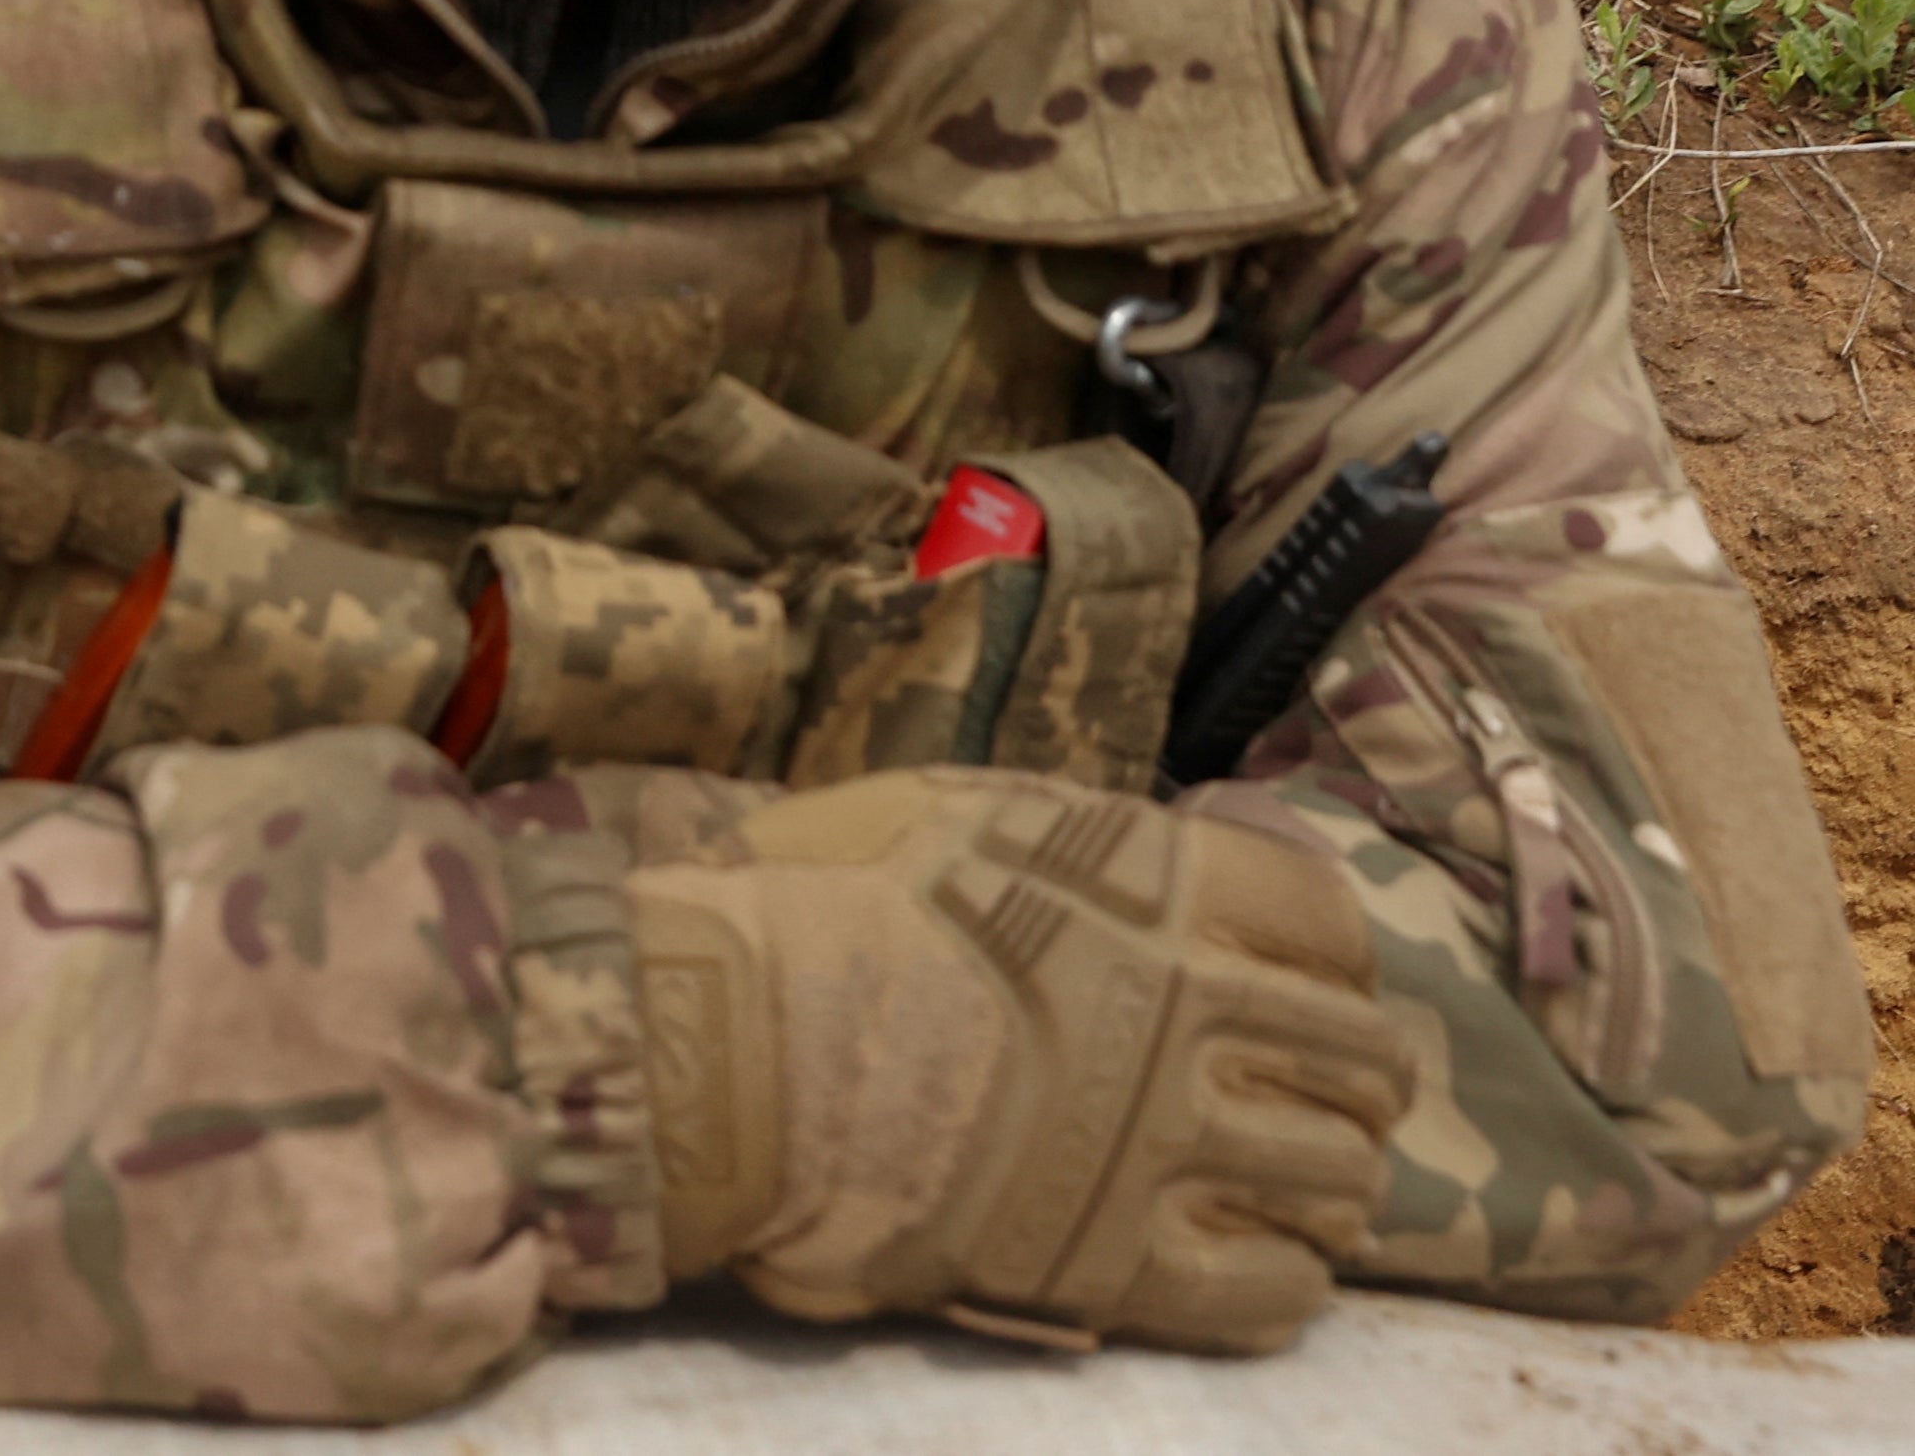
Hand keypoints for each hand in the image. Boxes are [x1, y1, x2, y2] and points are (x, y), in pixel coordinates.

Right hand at [625, 767, 1405, 1352]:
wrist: (743, 1045)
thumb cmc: (819, 905)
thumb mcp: (949, 809)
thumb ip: (1062, 834)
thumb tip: (1117, 849)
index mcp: (1159, 889)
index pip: (1327, 928)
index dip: (1330, 961)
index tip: (1311, 984)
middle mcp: (1194, 1011)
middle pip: (1358, 1061)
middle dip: (1356, 1082)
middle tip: (1328, 1099)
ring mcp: (1164, 1141)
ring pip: (1335, 1180)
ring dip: (1326, 1182)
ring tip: (1298, 1189)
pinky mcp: (1119, 1260)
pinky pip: (1269, 1291)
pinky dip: (1284, 1278)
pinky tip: (1262, 1262)